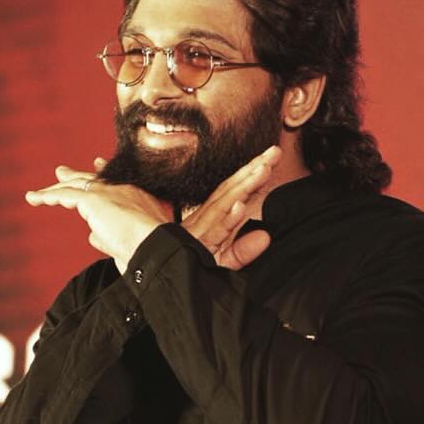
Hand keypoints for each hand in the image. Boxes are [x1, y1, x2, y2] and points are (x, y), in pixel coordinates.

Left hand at [24, 162, 170, 272]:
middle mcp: (122, 189)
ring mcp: (108, 192)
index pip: (113, 182)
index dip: (101, 174)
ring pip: (75, 186)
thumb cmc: (146, 249)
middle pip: (91, 179)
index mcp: (135, 197)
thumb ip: (107, 235)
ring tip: (37, 195)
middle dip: (74, 176)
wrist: (154, 246)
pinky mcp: (93, 199)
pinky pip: (65, 195)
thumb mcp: (127, 241)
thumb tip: (90, 234)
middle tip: (60, 172)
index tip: (96, 164)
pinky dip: (49, 197)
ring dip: (54, 191)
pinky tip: (36, 199)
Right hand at [180, 146, 280, 269]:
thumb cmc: (177, 270)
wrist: (149, 271)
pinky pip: (213, 235)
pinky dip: (227, 220)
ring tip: (263, 170)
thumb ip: (240, 252)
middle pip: (229, 193)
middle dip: (253, 172)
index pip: (229, 195)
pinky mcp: (192, 249)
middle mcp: (200, 225)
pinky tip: (239, 207)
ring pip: (223, 206)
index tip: (268, 160)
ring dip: (244, 187)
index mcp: (204, 224)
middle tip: (274, 152)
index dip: (249, 177)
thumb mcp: (216, 265)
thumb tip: (265, 236)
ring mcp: (196, 235)